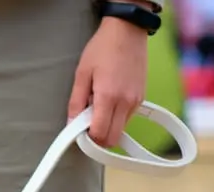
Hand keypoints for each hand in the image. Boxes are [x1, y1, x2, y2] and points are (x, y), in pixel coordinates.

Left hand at [68, 15, 148, 146]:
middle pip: (112, 139)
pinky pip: (128, 118)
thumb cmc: (103, 48)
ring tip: (98, 106)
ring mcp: (136, 101)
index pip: (99, 134)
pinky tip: (110, 100)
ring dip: (108, 126)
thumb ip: (76, 102)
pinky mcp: (141, 98)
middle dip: (98, 138)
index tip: (79, 132)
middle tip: (87, 124)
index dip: (87, 139)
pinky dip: (117, 117)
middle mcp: (125, 102)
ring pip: (121, 130)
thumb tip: (71, 124)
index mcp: (108, 97)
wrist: (127, 30)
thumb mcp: (82, 73)